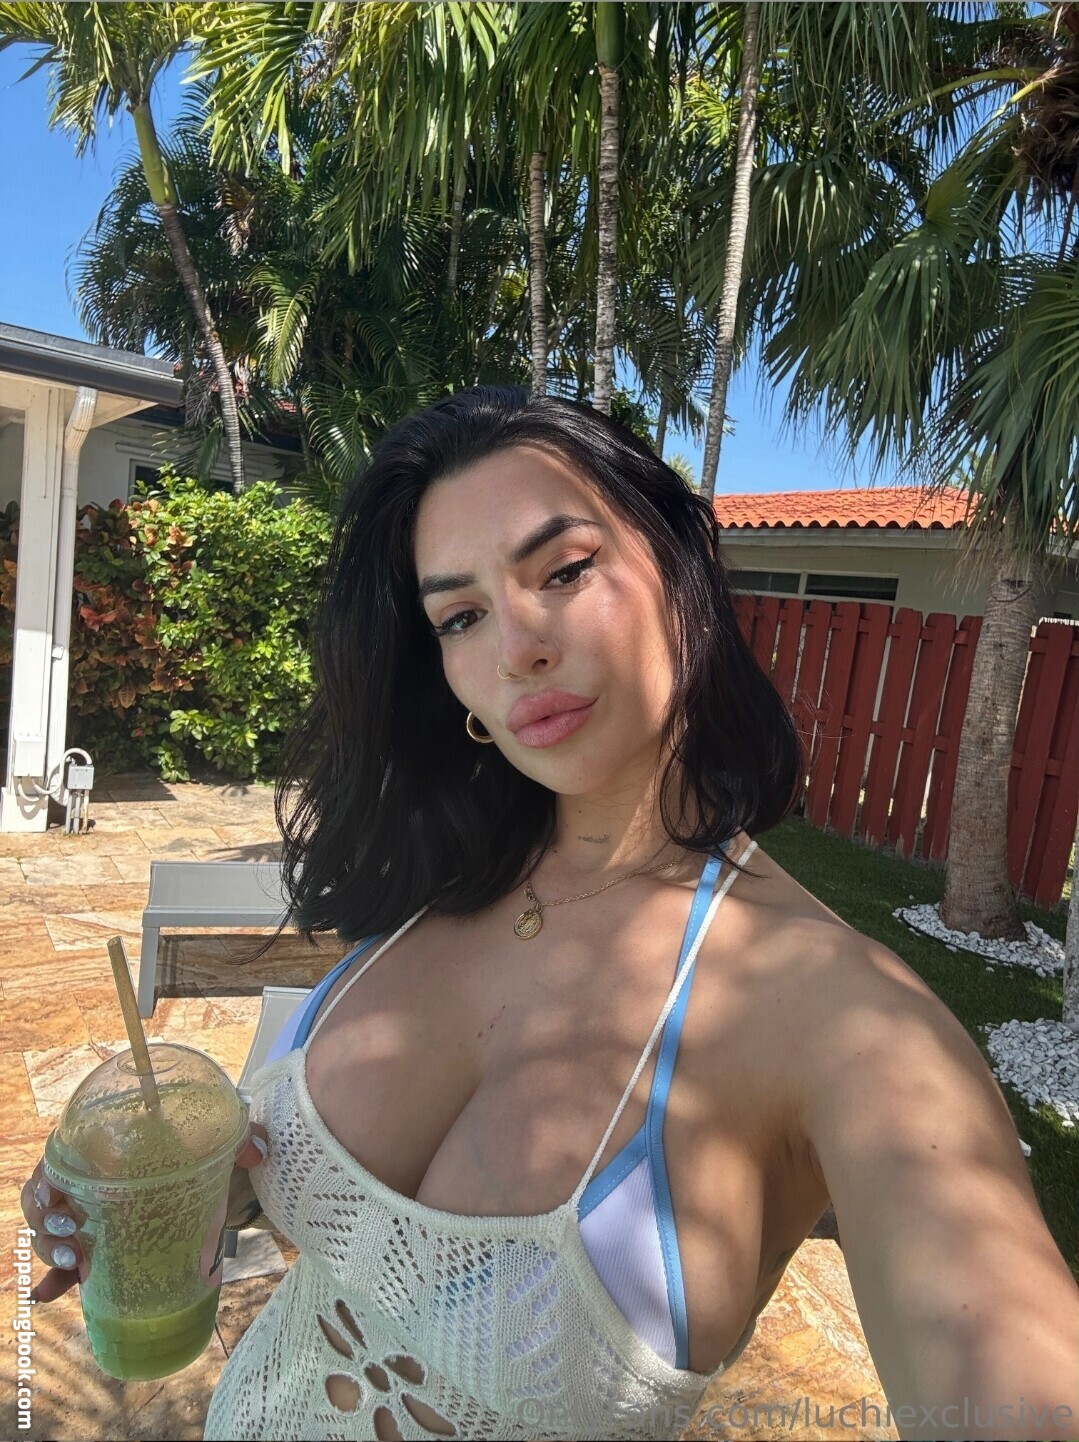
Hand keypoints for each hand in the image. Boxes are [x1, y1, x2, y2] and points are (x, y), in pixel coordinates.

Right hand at [19, 1124, 268, 1303]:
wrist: (219, 1178)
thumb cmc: (207, 1152)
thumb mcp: (220, 1142)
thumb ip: (240, 1138)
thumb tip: (259, 1152)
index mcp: (107, 1148)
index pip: (59, 1160)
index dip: (46, 1180)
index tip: (54, 1196)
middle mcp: (92, 1182)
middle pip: (47, 1202)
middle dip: (46, 1223)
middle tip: (70, 1236)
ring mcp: (94, 1217)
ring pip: (51, 1234)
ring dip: (51, 1251)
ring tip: (72, 1264)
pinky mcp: (104, 1246)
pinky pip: (67, 1264)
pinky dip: (54, 1280)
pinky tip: (47, 1295)